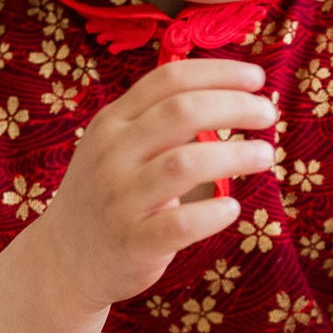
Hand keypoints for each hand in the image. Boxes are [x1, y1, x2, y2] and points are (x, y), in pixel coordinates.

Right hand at [35, 58, 277, 310]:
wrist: (64, 259)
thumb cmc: (109, 195)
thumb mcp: (117, 147)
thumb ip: (159, 121)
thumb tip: (230, 95)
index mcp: (113, 122)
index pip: (169, 80)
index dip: (219, 73)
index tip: (257, 79)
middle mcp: (113, 154)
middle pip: (182, 112)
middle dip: (234, 107)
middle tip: (267, 115)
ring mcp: (120, 198)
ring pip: (184, 164)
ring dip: (233, 155)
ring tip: (263, 155)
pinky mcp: (132, 242)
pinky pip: (179, 224)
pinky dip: (212, 214)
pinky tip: (232, 208)